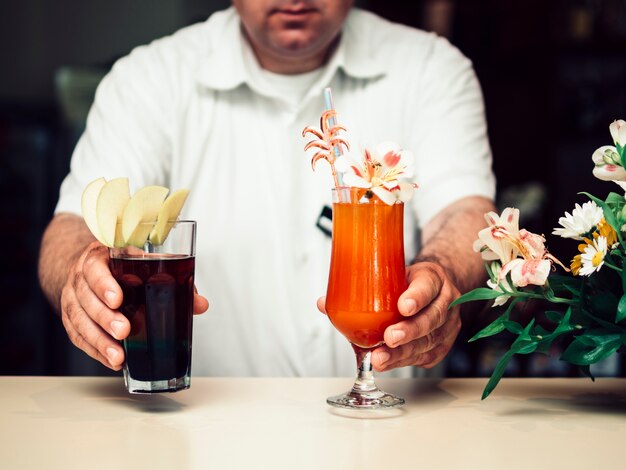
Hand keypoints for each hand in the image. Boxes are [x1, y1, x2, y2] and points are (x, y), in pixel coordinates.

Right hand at [60, 241, 208, 369]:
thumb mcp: (145, 263)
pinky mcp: (70, 317)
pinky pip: (77, 336)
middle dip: (104, 317)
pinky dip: (94, 350)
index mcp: (100, 257)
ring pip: (78, 319)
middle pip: (86, 297)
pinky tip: (111, 360)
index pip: (95, 268)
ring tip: (118, 356)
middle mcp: (81, 276)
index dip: (104, 284)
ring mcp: (72, 297)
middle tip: (123, 331)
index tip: (117, 299)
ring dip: (98, 340)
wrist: (91, 266)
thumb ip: (173, 280)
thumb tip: (200, 305)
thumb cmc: (123, 266)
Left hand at [317, 261, 460, 371]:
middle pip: (432, 318)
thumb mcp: (391, 274)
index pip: (428, 285)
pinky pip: (426, 356)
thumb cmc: (408, 282)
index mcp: (432, 278)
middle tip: (388, 338)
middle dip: (409, 331)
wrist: (434, 289)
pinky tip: (390, 361)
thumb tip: (324, 303)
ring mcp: (448, 325)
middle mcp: (445, 301)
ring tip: (381, 358)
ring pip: (430, 341)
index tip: (403, 305)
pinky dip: (406, 360)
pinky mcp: (443, 345)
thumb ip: (360, 287)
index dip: (417, 296)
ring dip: (403, 352)